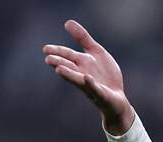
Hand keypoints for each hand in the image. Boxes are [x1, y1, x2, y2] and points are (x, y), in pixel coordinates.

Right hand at [42, 19, 134, 134]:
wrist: (117, 99)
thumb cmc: (105, 76)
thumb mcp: (95, 52)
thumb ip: (82, 38)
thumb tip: (67, 22)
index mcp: (82, 64)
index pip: (68, 56)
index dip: (57, 52)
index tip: (45, 49)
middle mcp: (83, 75)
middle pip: (70, 68)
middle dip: (59, 63)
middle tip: (48, 59)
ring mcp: (91, 86)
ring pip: (78, 80)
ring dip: (69, 75)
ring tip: (58, 69)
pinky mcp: (102, 95)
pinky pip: (96, 89)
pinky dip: (91, 84)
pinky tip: (87, 77)